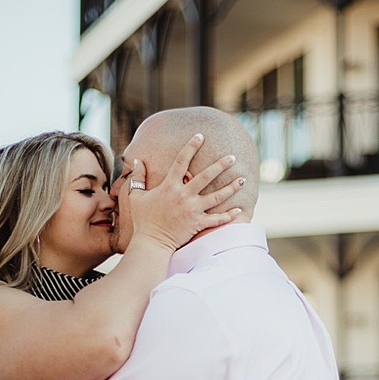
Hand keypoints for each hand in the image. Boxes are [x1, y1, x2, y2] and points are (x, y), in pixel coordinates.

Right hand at [126, 135, 243, 250]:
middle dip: (220, 165)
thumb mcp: (135, 196)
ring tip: (243, 179)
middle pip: (205, 176)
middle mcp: (183, 196)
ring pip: (216, 196)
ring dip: (231, 188)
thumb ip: (137, 177)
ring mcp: (193, 210)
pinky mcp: (198, 223)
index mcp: (169, 186)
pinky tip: (238, 210)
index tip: (200, 136)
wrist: (151, 243)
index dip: (190, 147)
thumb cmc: (143, 220)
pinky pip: (216, 219)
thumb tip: (136, 160)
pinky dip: (228, 216)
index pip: (181, 161)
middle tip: (232, 157)